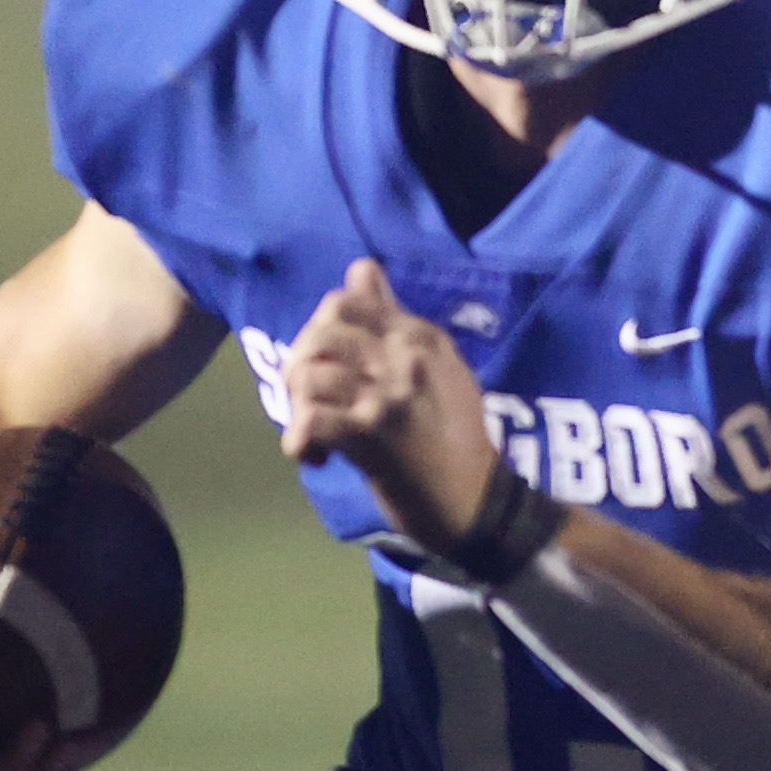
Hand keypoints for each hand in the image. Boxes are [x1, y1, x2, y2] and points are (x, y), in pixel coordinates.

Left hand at [275, 257, 511, 550]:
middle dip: (300, 365)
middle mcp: (403, 357)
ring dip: (297, 408)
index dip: (321, 328)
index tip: (329, 363)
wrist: (474, 501)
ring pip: (307, 374)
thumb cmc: (455, 436)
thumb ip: (395, 318)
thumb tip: (361, 269)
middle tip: (311, 399)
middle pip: (320, 333)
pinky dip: (299, 441)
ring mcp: (385, 396)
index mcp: (418, 336)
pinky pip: (309, 419)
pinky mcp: (368, 437)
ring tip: (314, 432)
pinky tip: (316, 456)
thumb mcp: (439, 365)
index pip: (348, 300)